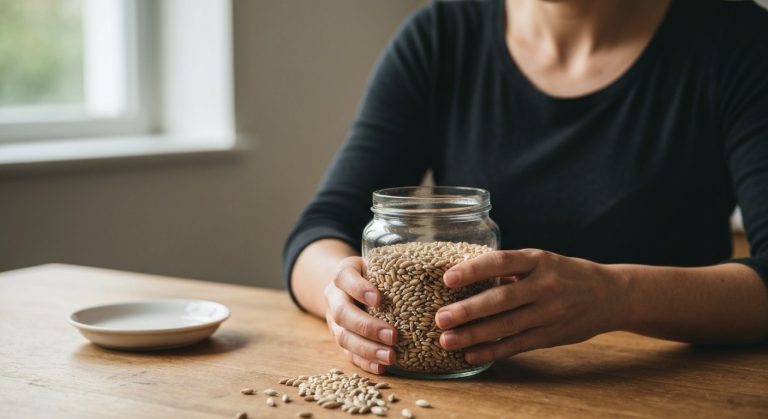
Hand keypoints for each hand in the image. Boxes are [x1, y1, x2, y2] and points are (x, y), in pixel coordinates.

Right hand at [324, 256, 397, 373]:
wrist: (351, 287)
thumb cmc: (376, 273)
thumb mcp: (381, 264)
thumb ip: (397, 268)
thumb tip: (437, 274)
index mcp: (344, 273)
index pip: (344, 278)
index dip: (359, 289)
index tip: (378, 299)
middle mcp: (335, 297)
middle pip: (342, 313)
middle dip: (367, 326)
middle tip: (393, 336)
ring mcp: (335, 321)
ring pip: (343, 337)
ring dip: (367, 349)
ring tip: (390, 357)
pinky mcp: (341, 338)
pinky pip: (348, 354)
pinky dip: (365, 362)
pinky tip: (381, 367)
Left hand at [435, 249, 627, 363]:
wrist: (611, 295)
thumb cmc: (565, 274)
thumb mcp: (542, 261)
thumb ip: (510, 268)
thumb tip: (465, 274)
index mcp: (538, 261)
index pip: (501, 262)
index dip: (473, 270)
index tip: (448, 278)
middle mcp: (545, 286)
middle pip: (501, 299)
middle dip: (468, 310)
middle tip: (440, 318)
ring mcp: (549, 313)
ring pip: (506, 326)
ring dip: (474, 335)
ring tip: (447, 340)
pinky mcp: (551, 336)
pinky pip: (517, 345)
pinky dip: (493, 352)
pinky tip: (471, 355)